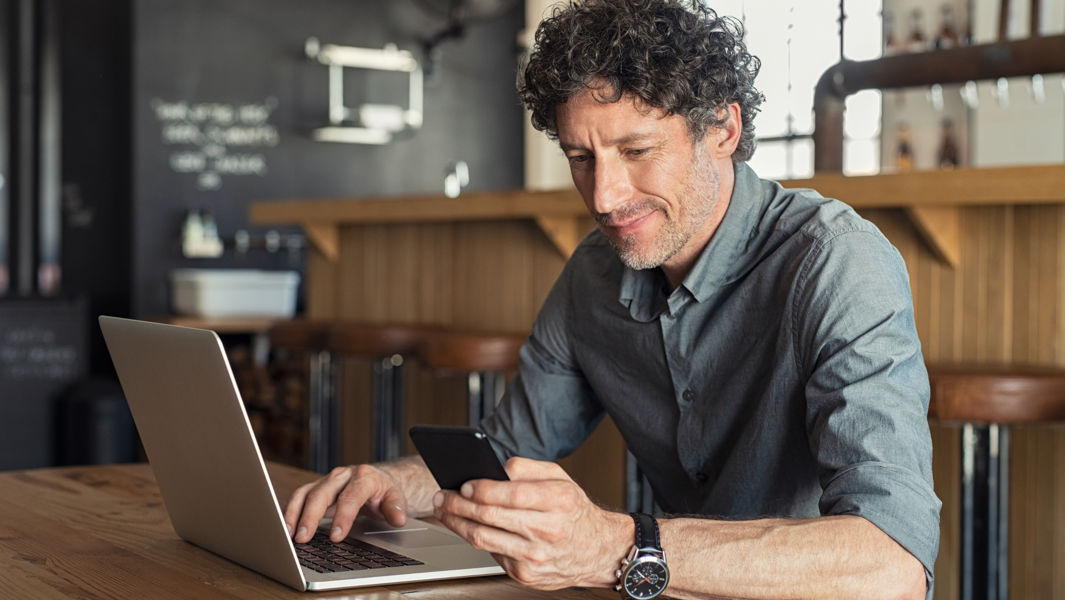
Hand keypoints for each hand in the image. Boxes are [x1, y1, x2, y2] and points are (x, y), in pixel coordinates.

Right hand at [284, 464, 407, 543]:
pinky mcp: (316, 488)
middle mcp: (343, 476)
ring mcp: (327, 481)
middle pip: (322, 493)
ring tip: (288, 534)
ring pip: (306, 493)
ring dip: (295, 513)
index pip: (351, 497)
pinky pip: (299, 497)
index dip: (343, 517)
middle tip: (304, 537)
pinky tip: (286, 527)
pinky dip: (290, 511)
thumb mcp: (396, 498)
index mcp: (364, 477)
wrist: (377, 479)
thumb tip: (398, 519)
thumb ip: (396, 508)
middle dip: (311, 516)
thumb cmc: (384, 491)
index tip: (337, 536)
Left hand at [432, 457, 632, 589]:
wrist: (597, 551)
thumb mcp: (561, 478)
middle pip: (491, 517)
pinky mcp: (525, 574)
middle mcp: (547, 530)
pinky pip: (491, 554)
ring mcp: (535, 557)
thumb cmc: (575, 512)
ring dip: (458, 523)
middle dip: (459, 504)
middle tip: (443, 496)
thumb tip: (496, 468)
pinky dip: (475, 538)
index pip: (511, 494)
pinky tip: (466, 527)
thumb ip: (528, 468)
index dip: (482, 488)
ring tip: (446, 511)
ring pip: (483, 538)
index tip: (464, 484)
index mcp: (558, 501)